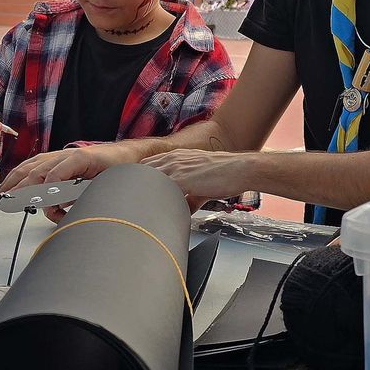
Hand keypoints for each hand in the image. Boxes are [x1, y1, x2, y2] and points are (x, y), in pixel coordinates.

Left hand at [1, 144, 146, 220]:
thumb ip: (64, 197)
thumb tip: (52, 209)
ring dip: (30, 188)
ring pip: (42, 171)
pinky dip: (53, 183)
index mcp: (56, 163)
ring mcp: (70, 156)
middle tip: (6, 202)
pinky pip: (62, 170)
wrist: (130, 160)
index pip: (27, 170)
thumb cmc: (105, 174)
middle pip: (29, 171)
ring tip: (23, 203)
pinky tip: (49, 195)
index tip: (3, 197)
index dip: (12, 183)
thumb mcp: (79, 188)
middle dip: (15, 187)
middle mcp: (59, 157)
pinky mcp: (82, 157)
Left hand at [141, 149, 255, 204]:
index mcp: (176, 158)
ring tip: (134, 208)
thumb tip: (185, 211)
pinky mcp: (181, 179)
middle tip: (129, 202)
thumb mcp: (203, 185)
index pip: (147, 165)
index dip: (138, 178)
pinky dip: (153, 199)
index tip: (133, 191)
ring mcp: (175, 168)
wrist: (240, 169)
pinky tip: (148, 210)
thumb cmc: (226, 175)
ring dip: (140, 193)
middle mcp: (173, 160)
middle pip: (141, 171)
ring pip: (147, 179)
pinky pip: (160, 188)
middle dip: (134, 186)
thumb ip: (191, 198)